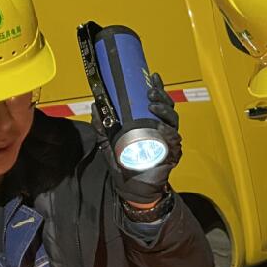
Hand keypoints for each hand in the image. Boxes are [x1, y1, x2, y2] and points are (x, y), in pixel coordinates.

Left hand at [92, 71, 181, 205]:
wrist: (132, 189)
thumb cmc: (123, 165)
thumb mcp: (108, 143)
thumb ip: (101, 127)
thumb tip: (94, 106)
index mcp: (150, 124)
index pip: (157, 103)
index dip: (157, 88)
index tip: (153, 76)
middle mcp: (162, 130)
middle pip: (168, 108)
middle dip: (161, 96)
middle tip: (150, 91)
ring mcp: (168, 142)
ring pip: (173, 120)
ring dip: (164, 110)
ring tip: (153, 104)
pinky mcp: (171, 154)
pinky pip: (173, 139)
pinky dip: (167, 131)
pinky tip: (160, 126)